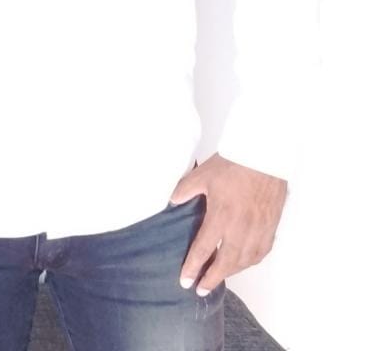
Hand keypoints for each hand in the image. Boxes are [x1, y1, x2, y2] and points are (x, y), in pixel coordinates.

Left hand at [169, 153, 286, 294]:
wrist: (264, 154)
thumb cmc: (233, 163)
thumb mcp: (202, 173)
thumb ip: (185, 189)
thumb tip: (172, 201)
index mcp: (221, 216)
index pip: (203, 249)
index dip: (193, 268)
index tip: (185, 281)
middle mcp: (240, 228)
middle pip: (225, 263)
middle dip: (212, 278)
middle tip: (201, 289)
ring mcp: (258, 229)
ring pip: (244, 261)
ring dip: (231, 271)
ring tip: (219, 276)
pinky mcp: (271, 226)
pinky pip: (261, 252)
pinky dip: (250, 261)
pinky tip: (243, 262)